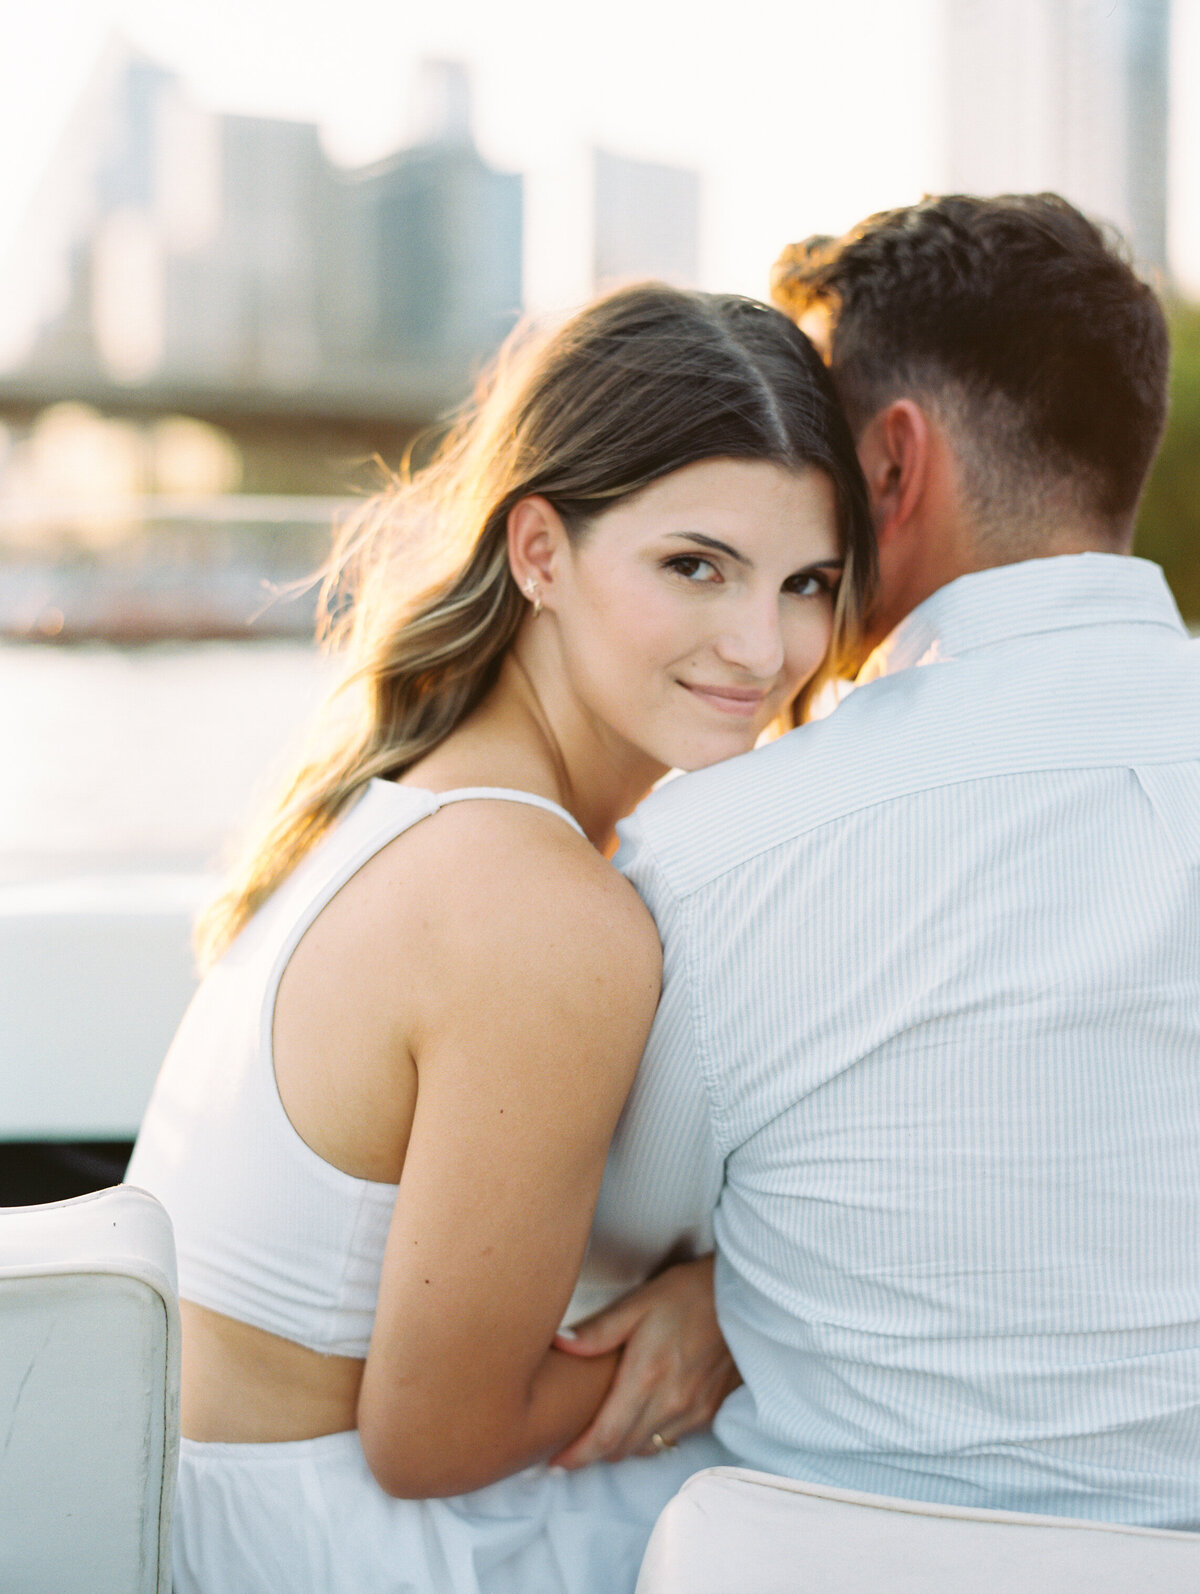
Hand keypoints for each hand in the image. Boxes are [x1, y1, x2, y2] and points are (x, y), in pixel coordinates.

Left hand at [547, 1255, 740, 1468]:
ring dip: (622, 1445)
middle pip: (622, 1449)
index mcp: (645, 1377)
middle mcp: (670, 1404)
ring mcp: (693, 1412)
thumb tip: (558, 1345)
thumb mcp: (638, 1303)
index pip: (604, 1436)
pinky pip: (671, 1438)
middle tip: (572, 1441)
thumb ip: (598, 1331)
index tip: (555, 1463)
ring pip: (646, 1448)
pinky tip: (641, 1416)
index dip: (577, 1456)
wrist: (744, 1298)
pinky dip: (650, 1435)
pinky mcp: (710, 1412)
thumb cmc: (687, 1294)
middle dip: (594, 1452)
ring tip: (604, 1429)